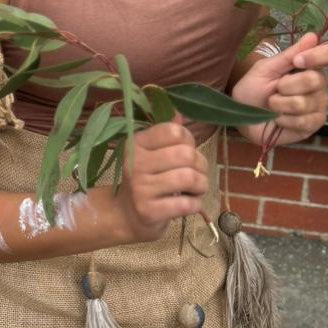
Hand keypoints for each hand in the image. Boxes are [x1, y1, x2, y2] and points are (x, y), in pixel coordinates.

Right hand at [111, 122, 208, 242]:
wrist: (126, 215)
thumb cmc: (146, 180)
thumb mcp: (151, 154)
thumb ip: (166, 135)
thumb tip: (181, 112)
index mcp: (136, 144)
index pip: (174, 131)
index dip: (189, 141)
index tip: (186, 153)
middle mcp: (135, 163)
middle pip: (186, 154)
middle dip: (201, 165)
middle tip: (197, 174)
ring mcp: (141, 188)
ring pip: (189, 178)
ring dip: (201, 185)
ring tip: (196, 189)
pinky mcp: (149, 211)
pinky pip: (187, 204)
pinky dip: (196, 204)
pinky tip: (190, 204)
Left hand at [230, 32, 327, 146]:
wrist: (243, 117)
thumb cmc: (254, 90)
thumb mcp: (266, 68)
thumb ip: (289, 54)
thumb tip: (313, 36)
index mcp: (310, 65)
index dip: (319, 56)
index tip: (297, 61)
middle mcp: (319, 84)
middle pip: (315, 80)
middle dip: (287, 85)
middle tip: (275, 89)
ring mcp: (319, 105)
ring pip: (305, 103)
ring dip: (280, 105)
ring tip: (273, 106)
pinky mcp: (314, 124)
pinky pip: (304, 121)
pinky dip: (284, 120)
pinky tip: (279, 119)